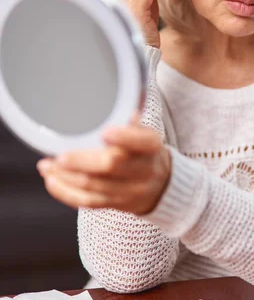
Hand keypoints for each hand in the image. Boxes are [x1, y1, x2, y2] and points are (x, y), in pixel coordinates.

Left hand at [37, 116, 170, 214]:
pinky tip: (52, 181)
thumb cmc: (144, 151)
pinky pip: (89, 202)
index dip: (124, 137)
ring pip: (95, 186)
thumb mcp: (145, 133)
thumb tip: (107, 95)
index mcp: (151, 146)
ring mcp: (130, 190)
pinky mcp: (116, 204)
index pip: (141, 142)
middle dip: (82, 161)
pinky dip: (67, 192)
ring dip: (66, 176)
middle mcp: (143, 169)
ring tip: (46, 166)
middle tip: (60, 155)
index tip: (105, 132)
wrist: (162, 186)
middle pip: (111, 165)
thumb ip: (127, 120)